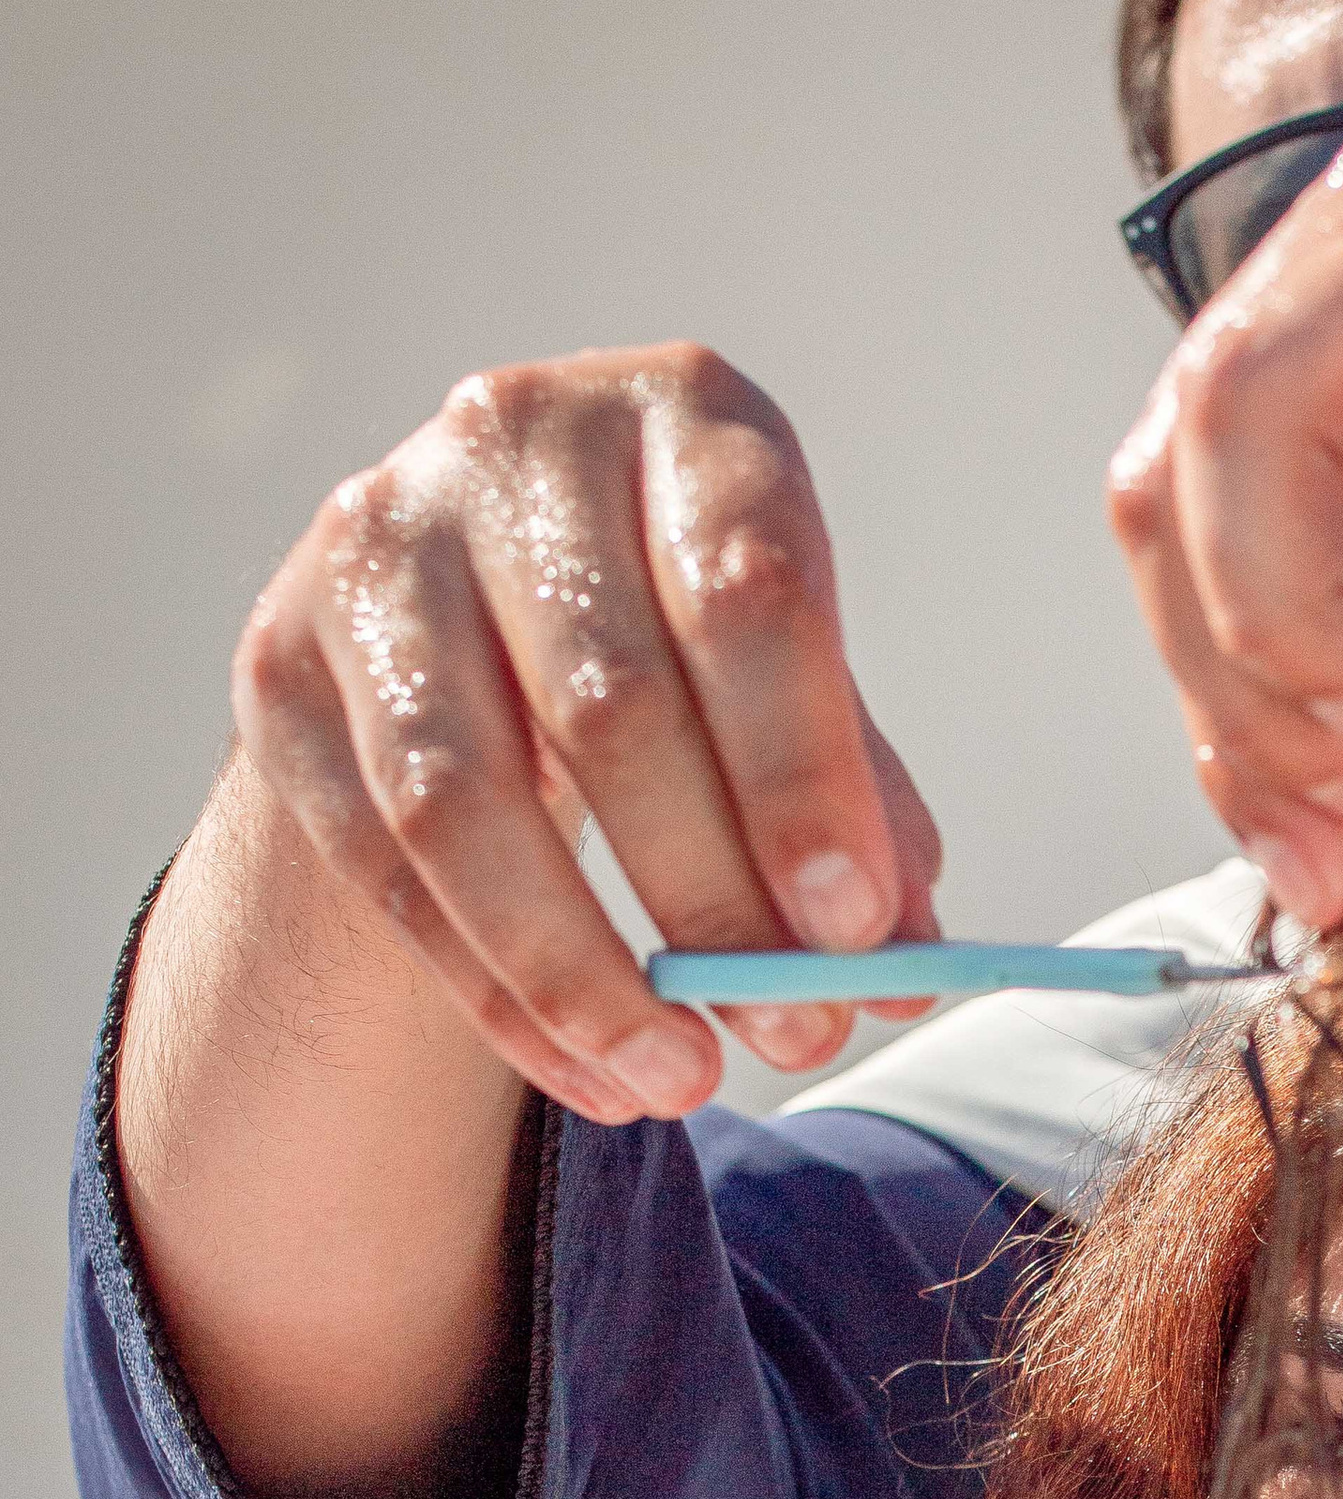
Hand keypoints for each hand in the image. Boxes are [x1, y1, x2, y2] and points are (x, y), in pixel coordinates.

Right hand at [231, 343, 944, 1119]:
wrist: (478, 601)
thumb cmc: (680, 632)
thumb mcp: (784, 678)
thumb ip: (853, 806)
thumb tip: (903, 966)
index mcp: (682, 416)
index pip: (745, 590)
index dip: (800, 773)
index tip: (853, 928)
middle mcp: (513, 443)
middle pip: (608, 702)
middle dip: (712, 899)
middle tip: (796, 1034)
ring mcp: (377, 548)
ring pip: (461, 799)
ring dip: (582, 973)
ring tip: (681, 1082)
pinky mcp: (283, 666)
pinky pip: (384, 868)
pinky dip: (498, 993)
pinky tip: (590, 1072)